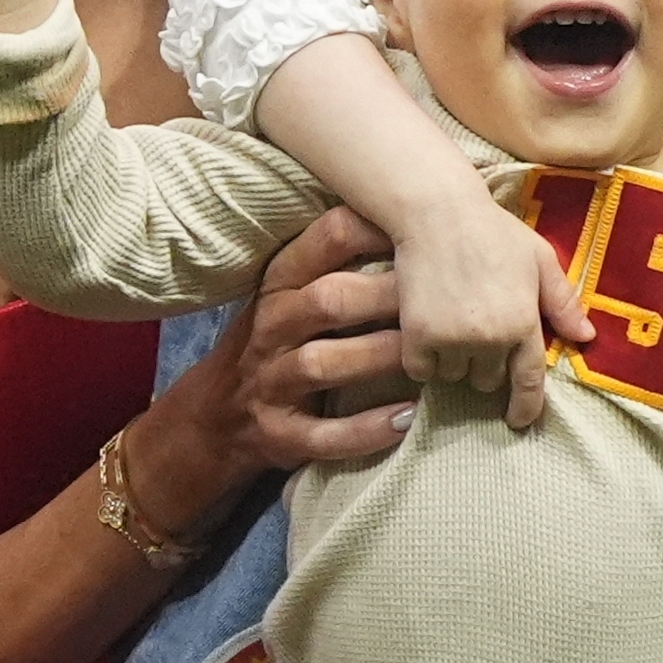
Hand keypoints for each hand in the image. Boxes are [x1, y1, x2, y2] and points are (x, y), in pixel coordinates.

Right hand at [216, 205, 421, 475]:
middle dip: (385, 296)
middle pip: (328, 301)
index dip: (378, 231)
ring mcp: (271, 383)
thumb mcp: (292, 296)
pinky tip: (407, 419)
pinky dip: (365, 430)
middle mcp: (271, 327)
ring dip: (377, 357)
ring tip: (427, 359)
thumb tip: (426, 228)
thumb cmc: (280, 343)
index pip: (327, 239)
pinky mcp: (279, 434)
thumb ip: (342, 266)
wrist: (219, 417)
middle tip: (443, 300)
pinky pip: (324, 434)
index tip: (429, 234)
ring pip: (322, 364)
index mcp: (280, 283)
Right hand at [392, 192, 592, 433]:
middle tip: (476, 327)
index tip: (519, 421)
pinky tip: (425, 329)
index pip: (529, 381)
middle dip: (485, 362)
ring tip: (450, 320)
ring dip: (453, 359)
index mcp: (524, 322)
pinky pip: (422, 370)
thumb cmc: (492, 231)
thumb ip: (562, 301)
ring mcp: (452, 340)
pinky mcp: (418, 337)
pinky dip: (423, 358)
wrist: (435, 212)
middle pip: (488, 380)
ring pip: (454, 375)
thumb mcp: (539, 259)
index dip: (526, 407)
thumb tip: (587, 338)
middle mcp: (490, 339)